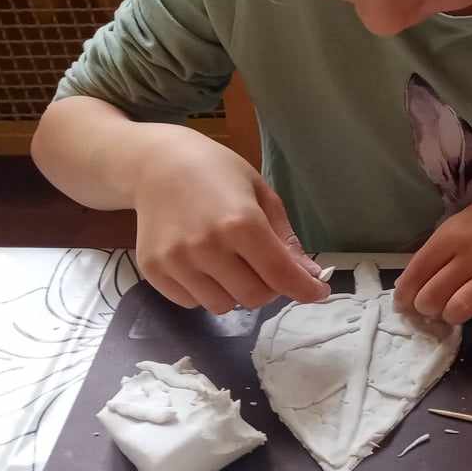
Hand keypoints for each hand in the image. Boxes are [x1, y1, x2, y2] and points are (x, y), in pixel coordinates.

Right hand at [131, 126, 326, 313]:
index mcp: (241, 223)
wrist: (156, 164)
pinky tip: (204, 264)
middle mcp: (207, 247)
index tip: (318, 293)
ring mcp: (176, 261)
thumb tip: (310, 275)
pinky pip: (191, 302)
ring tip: (232, 263)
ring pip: (223, 306)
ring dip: (236, 292)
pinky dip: (206, 291)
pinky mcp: (152, 270)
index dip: (306, 290)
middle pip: (254, 297)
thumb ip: (286, 239)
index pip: (281, 275)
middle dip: (271, 288)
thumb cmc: (217, 172)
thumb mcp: (262, 195)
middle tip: (268, 268)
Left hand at [395, 176, 471, 325]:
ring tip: (459, 307)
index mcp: (453, 233)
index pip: (414, 275)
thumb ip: (440, 250)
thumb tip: (414, 286)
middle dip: (427, 308)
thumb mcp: (464, 221)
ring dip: (453, 315)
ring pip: (459, 312)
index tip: (405, 304)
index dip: (404, 296)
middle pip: (432, 299)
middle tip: (435, 306)